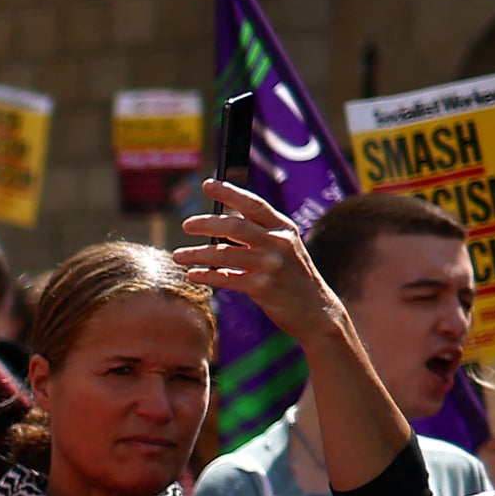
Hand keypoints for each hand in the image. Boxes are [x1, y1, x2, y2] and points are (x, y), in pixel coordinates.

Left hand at [175, 177, 347, 354]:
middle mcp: (278, 243)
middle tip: (186, 225)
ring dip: (197, 254)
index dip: (229, 192)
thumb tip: (222, 221)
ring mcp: (270, 265)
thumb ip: (260, 233)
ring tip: (177, 255)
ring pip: (224, 254)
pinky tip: (193, 274)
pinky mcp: (262, 288)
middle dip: (206, 223)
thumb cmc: (294, 277)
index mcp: (283, 228)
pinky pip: (226, 279)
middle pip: (234, 226)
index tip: (208, 184)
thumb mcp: (285, 248)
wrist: (317, 311)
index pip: (253, 204)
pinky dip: (206, 276)